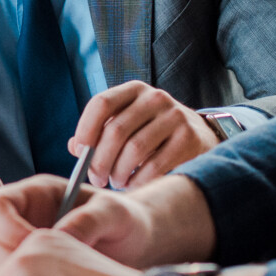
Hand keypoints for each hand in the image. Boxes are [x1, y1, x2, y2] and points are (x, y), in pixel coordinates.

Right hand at [0, 177, 166, 270]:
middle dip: (5, 258)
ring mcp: (23, 251)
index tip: (31, 242)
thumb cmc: (126, 220)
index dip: (3, 225)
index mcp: (35, 195)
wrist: (137, 246)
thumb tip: (59, 236)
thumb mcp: (113, 212)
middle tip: (41, 271)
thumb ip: (87, 220)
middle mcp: (21, 222)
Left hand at [71, 82, 219, 189]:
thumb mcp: (127, 124)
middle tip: (97, 179)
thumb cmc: (152, 134)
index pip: (101, 103)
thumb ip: (100, 132)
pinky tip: (134, 185)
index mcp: (134, 90)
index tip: (81, 153)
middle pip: (116, 130)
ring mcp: (175, 116)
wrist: (200, 137)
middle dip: (100, 161)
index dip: (86, 129)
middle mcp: (155, 98)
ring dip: (118, 173)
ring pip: (134, 150)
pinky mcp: (189, 138)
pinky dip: (138, 181)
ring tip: (116, 182)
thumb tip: (75, 146)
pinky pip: (154, 166)